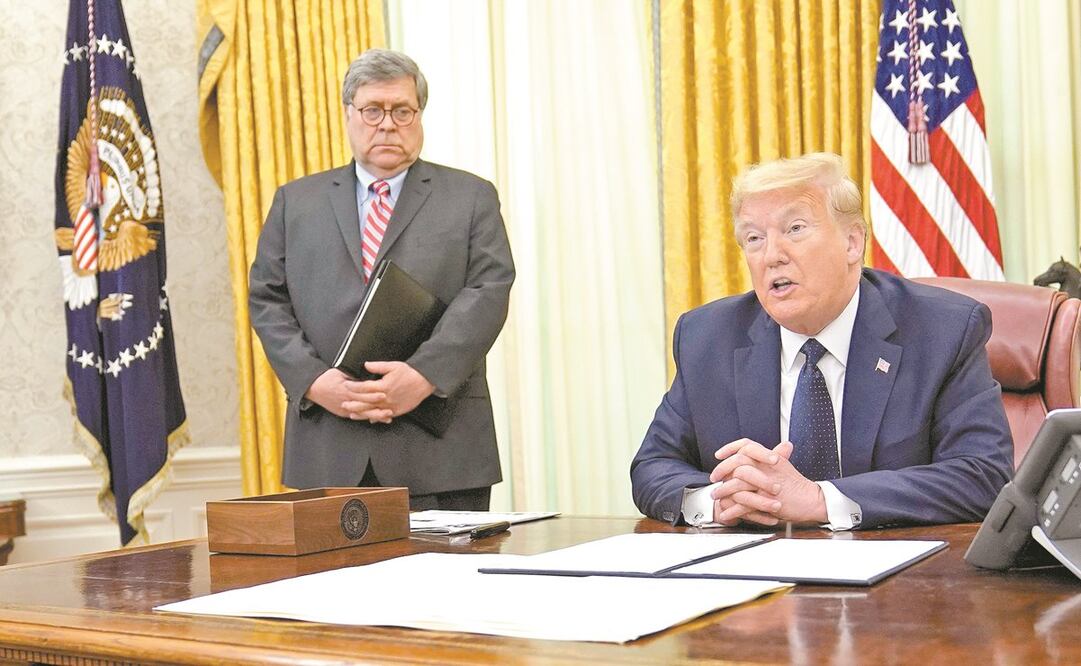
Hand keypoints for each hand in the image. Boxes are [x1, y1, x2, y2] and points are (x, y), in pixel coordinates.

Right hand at [305, 368, 391, 422]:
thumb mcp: (339, 372)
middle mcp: (346, 400)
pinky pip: (357, 417)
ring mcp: (344, 408)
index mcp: (345, 388)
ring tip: (387, 416)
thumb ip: (352, 374)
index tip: (383, 392)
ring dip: (375, 415)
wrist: (313, 389)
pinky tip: (378, 420)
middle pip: (363, 404)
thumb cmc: (327, 378)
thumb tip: (365, 370)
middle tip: (389, 406)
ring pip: (362, 413)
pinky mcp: (343, 413)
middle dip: (377, 406)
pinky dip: (368, 418)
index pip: (361, 391)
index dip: (372, 393)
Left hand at [343, 361, 435, 418]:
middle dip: (353, 402)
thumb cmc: (409, 373)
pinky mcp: (397, 411)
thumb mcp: (393, 365)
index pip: (364, 387)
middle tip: (343, 402)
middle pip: (365, 402)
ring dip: (361, 413)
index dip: (353, 386)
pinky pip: (383, 416)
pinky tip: (368, 419)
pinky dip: (375, 418)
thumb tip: (365, 365)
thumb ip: (378, 366)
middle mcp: (385, 398)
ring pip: (372, 412)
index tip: (346, 384)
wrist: (424, 382)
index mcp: (383, 385)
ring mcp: (391, 406)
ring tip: (351, 414)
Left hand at [709, 440, 826, 525]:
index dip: (730, 448)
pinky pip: (743, 504)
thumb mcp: (782, 466)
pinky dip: (732, 510)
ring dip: (723, 491)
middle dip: (722, 470)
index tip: (719, 455)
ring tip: (716, 497)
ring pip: (737, 483)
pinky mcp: (767, 500)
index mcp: (770, 457)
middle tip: (714, 478)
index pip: (746, 444)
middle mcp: (768, 467)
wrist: (812, 500)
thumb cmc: (797, 485)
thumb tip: (750, 453)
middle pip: (737, 462)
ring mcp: (767, 483)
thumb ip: (766, 458)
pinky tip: (726, 513)